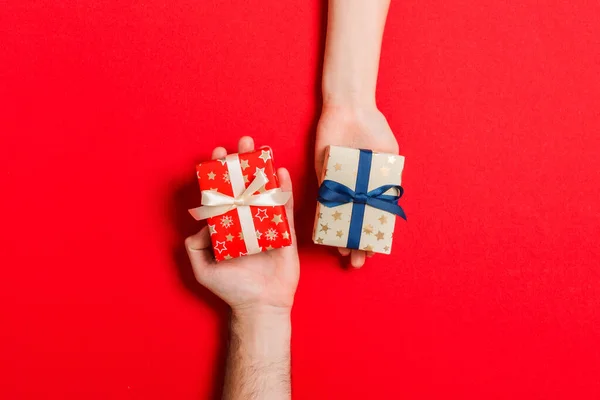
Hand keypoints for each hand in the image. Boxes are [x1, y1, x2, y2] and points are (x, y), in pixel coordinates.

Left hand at [185, 137, 298, 316]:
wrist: (260, 305)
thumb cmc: (231, 289)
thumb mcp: (203, 268)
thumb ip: (195, 244)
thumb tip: (205, 221)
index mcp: (228, 226)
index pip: (223, 193)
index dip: (220, 173)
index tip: (218, 154)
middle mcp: (247, 221)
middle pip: (245, 185)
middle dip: (243, 163)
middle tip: (242, 143)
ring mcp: (267, 224)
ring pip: (266, 191)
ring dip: (264, 168)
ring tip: (262, 148)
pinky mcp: (285, 232)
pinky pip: (286, 207)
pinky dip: (285, 190)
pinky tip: (281, 172)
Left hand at [315, 104, 398, 267]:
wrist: (349, 108)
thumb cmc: (373, 128)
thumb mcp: (388, 152)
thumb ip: (390, 175)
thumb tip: (394, 197)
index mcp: (373, 186)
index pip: (373, 218)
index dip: (374, 236)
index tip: (375, 252)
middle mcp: (355, 188)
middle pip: (356, 223)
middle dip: (357, 244)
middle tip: (358, 263)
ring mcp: (338, 185)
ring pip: (339, 218)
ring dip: (340, 238)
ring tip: (343, 256)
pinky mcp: (323, 177)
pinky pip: (324, 202)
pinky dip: (325, 219)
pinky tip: (327, 236)